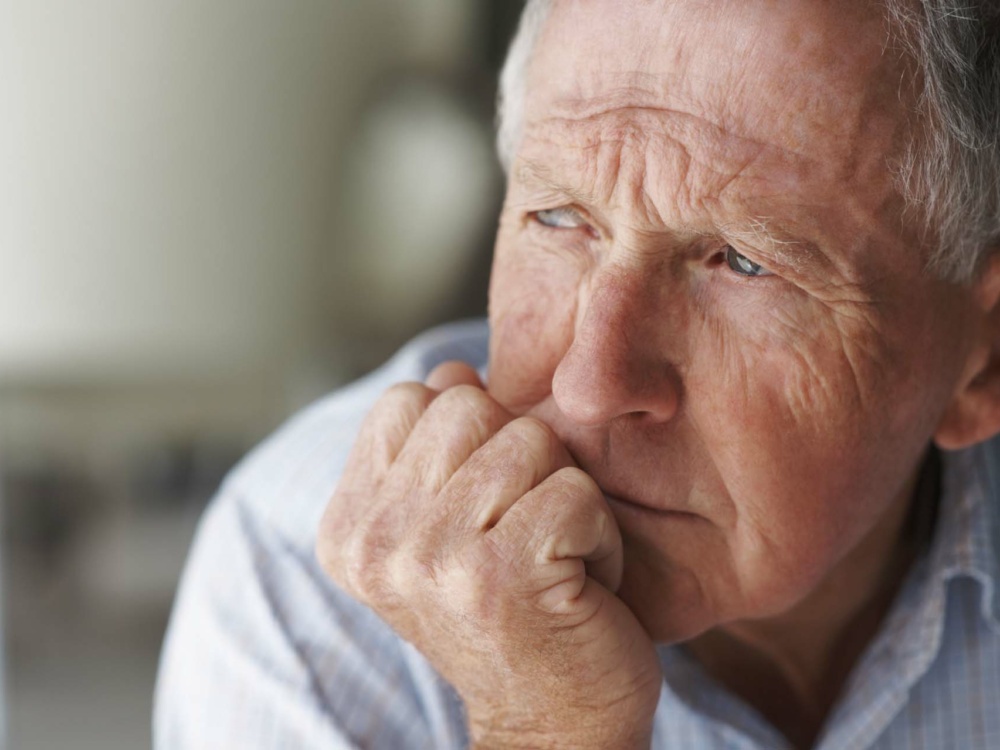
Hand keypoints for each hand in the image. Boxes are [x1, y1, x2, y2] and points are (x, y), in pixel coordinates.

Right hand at [317, 362, 660, 748]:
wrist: (548, 725)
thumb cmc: (506, 614)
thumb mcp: (444, 528)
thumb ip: (433, 448)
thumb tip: (453, 368)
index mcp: (350, 523)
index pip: (408, 399)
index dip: (468, 437)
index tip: (481, 510)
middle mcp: (376, 539)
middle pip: (471, 407)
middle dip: (520, 460)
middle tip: (523, 533)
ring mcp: (433, 556)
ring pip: (531, 442)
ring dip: (563, 498)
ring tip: (550, 560)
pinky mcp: (501, 574)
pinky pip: (575, 492)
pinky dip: (598, 536)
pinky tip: (578, 584)